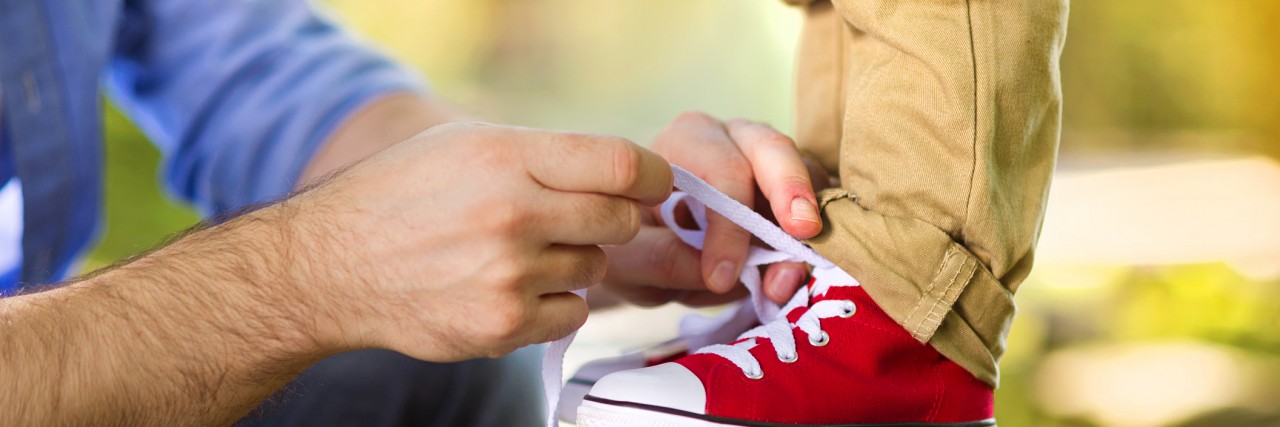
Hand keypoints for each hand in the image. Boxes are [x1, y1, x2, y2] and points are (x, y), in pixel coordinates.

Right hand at [286, 122, 671, 360]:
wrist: (331, 266)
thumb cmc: (403, 195)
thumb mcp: (465, 145)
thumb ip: (544, 155)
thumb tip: (627, 175)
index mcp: (506, 157)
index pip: (622, 165)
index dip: (653, 177)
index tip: (653, 185)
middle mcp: (512, 214)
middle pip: (621, 221)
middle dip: (610, 219)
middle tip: (573, 220)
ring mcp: (509, 275)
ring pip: (595, 268)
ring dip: (572, 261)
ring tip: (516, 253)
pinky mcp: (503, 325)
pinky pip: (573, 313)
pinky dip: (554, 303)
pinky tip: (510, 287)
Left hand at [601, 112, 829, 306]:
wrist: (644, 245)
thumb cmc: (632, 240)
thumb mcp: (627, 257)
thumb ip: (661, 260)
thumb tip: (720, 274)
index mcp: (686, 140)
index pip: (721, 171)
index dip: (729, 226)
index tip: (720, 278)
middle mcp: (734, 138)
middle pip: (774, 149)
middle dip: (791, 190)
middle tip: (803, 234)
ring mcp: (771, 162)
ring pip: (806, 178)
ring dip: (806, 231)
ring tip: (788, 280)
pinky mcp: (796, 191)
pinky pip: (820, 205)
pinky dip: (818, 239)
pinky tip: (803, 272)